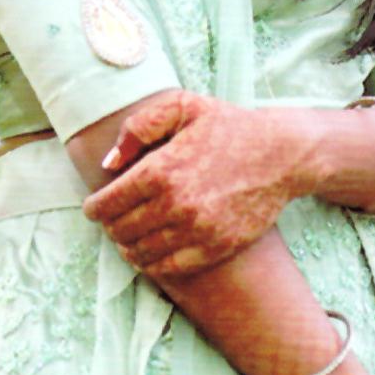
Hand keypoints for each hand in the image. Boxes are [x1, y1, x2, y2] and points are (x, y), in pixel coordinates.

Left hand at [82, 91, 322, 278]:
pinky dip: (153, 264)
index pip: (107, 204)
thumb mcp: (182, 106)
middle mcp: (176, 205)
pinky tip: (151, 252)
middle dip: (110, 226)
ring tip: (129, 237)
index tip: (93, 207)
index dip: (93, 208)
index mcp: (161, 170)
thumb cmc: (229, 126)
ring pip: (141, 253)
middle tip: (113, 220)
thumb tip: (110, 163)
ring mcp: (197, 230)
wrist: (281, 154)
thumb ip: (138, 127)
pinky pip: (170, 268)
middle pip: (120, 231)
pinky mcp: (216, 248)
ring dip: (128, 247)